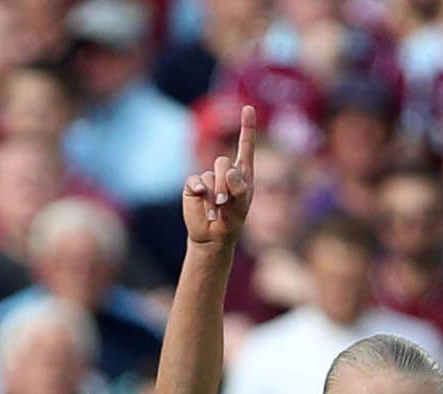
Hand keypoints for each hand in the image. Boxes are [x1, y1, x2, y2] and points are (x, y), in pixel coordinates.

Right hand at [183, 104, 254, 247]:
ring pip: (210, 175)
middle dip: (225, 183)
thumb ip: (239, 188)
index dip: (247, 127)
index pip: (246, 146)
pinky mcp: (193, 185)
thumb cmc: (231, 221)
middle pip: (224, 161)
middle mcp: (225, 171)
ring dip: (215, 194)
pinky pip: (196, 181)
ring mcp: (208, 176)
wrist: (213, 237)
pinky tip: (202, 201)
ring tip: (216, 209)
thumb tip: (228, 172)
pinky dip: (200, 192)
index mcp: (242, 173)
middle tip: (224, 202)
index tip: (249, 108)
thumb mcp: (241, 206)